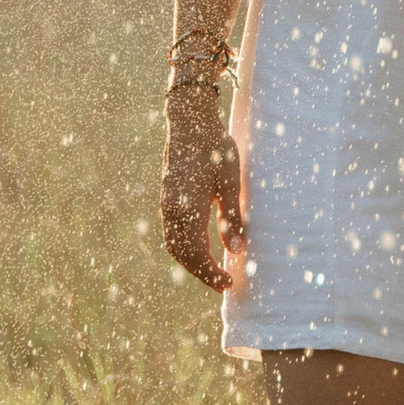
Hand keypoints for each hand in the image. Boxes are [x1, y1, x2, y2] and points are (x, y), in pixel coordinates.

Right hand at [161, 101, 243, 292]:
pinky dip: (186, 246)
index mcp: (187, 209)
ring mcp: (166, 204)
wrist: (190, 121)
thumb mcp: (230, 183)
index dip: (211, 273)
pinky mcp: (167, 198)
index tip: (228, 283)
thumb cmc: (214, 148)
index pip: (196, 254)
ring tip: (213, 270)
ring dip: (192, 261)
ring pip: (174, 244)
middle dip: (200, 272)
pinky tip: (202, 247)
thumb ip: (232, 218)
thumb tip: (237, 251)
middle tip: (222, 283)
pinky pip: (172, 231)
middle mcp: (171, 210)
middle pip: (181, 254)